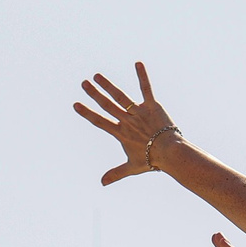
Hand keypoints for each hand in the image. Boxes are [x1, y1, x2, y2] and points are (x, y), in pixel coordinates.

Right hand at [73, 61, 183, 185]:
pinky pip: (146, 89)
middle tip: (84, 83)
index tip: (75, 104)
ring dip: (108, 85)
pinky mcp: (152, 106)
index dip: (86, 113)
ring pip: (120, 96)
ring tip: (97, 76)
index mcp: (120, 133)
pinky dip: (142, 76)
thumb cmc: (152, 160)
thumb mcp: (131, 167)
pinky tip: (138, 63)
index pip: (99, 121)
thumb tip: (102, 183)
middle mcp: (126, 120)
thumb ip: (116, 173)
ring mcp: (138, 112)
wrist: (170, 152)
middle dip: (94, 94)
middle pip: (107, 105)